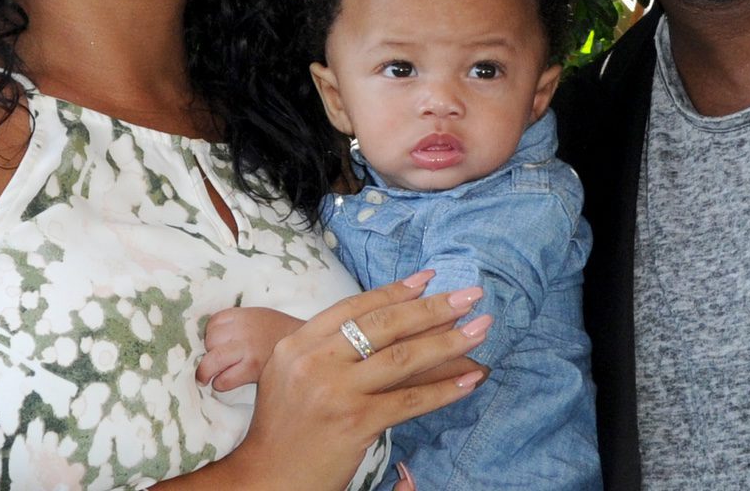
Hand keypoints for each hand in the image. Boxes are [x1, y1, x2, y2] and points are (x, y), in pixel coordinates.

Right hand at [215, 271, 491, 490]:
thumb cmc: (286, 427)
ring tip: (481, 328)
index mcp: (297, 344)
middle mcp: (314, 361)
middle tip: (470, 295)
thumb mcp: (295, 376)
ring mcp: (334, 391)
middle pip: (384, 325)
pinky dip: (445, 389)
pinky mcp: (355, 421)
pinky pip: (410, 400)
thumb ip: (332, 351)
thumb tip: (397, 325)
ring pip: (403, 358)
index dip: (395, 291)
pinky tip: (471, 380)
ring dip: (449, 342)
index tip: (430, 279)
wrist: (268, 477)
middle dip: (434, 307)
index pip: (354, 308)